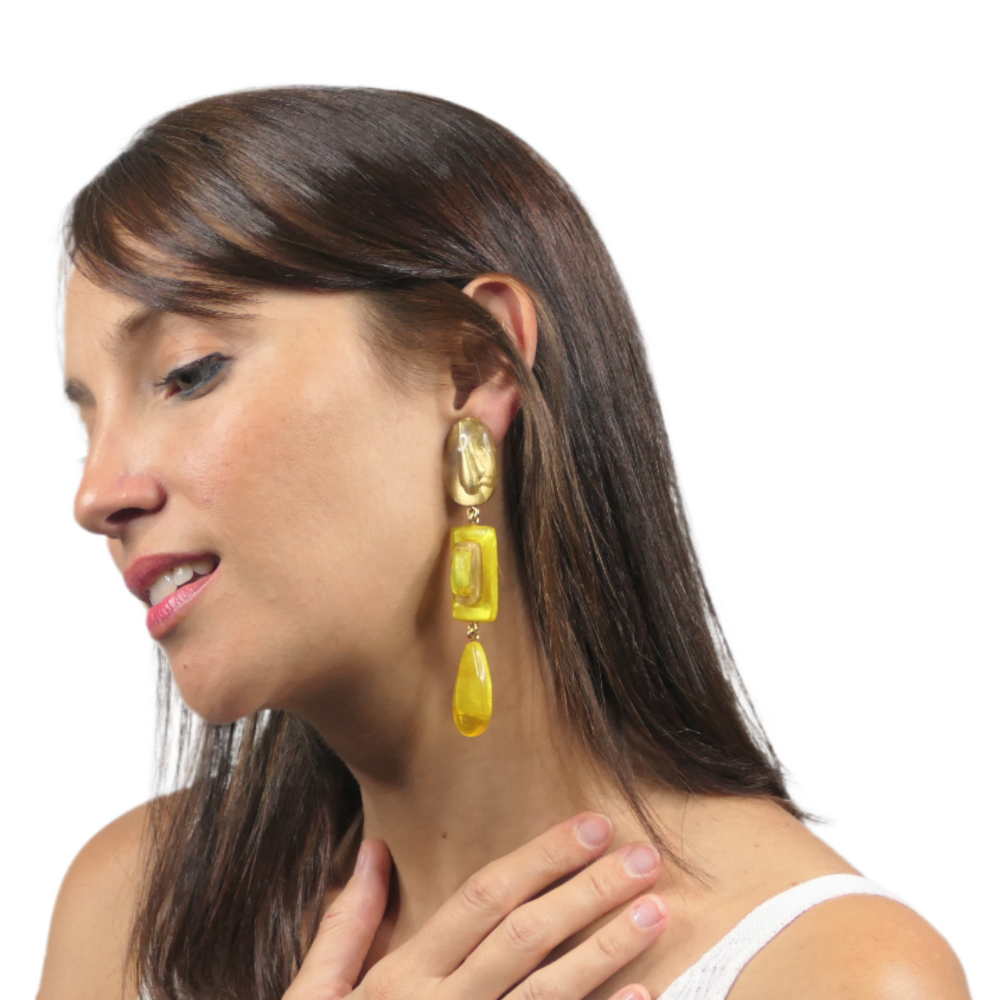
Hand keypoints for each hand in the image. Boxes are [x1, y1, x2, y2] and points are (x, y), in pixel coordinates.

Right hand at [283, 813, 668, 999]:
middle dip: (590, 892)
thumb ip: (346, 924)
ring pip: (550, 994)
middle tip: (644, 857)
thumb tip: (373, 850)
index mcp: (404, 977)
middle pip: (527, 936)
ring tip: (655, 912)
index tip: (591, 827)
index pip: (485, 897)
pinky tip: (642, 996)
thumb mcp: (315, 998)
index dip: (542, 858)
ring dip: (607, 949)